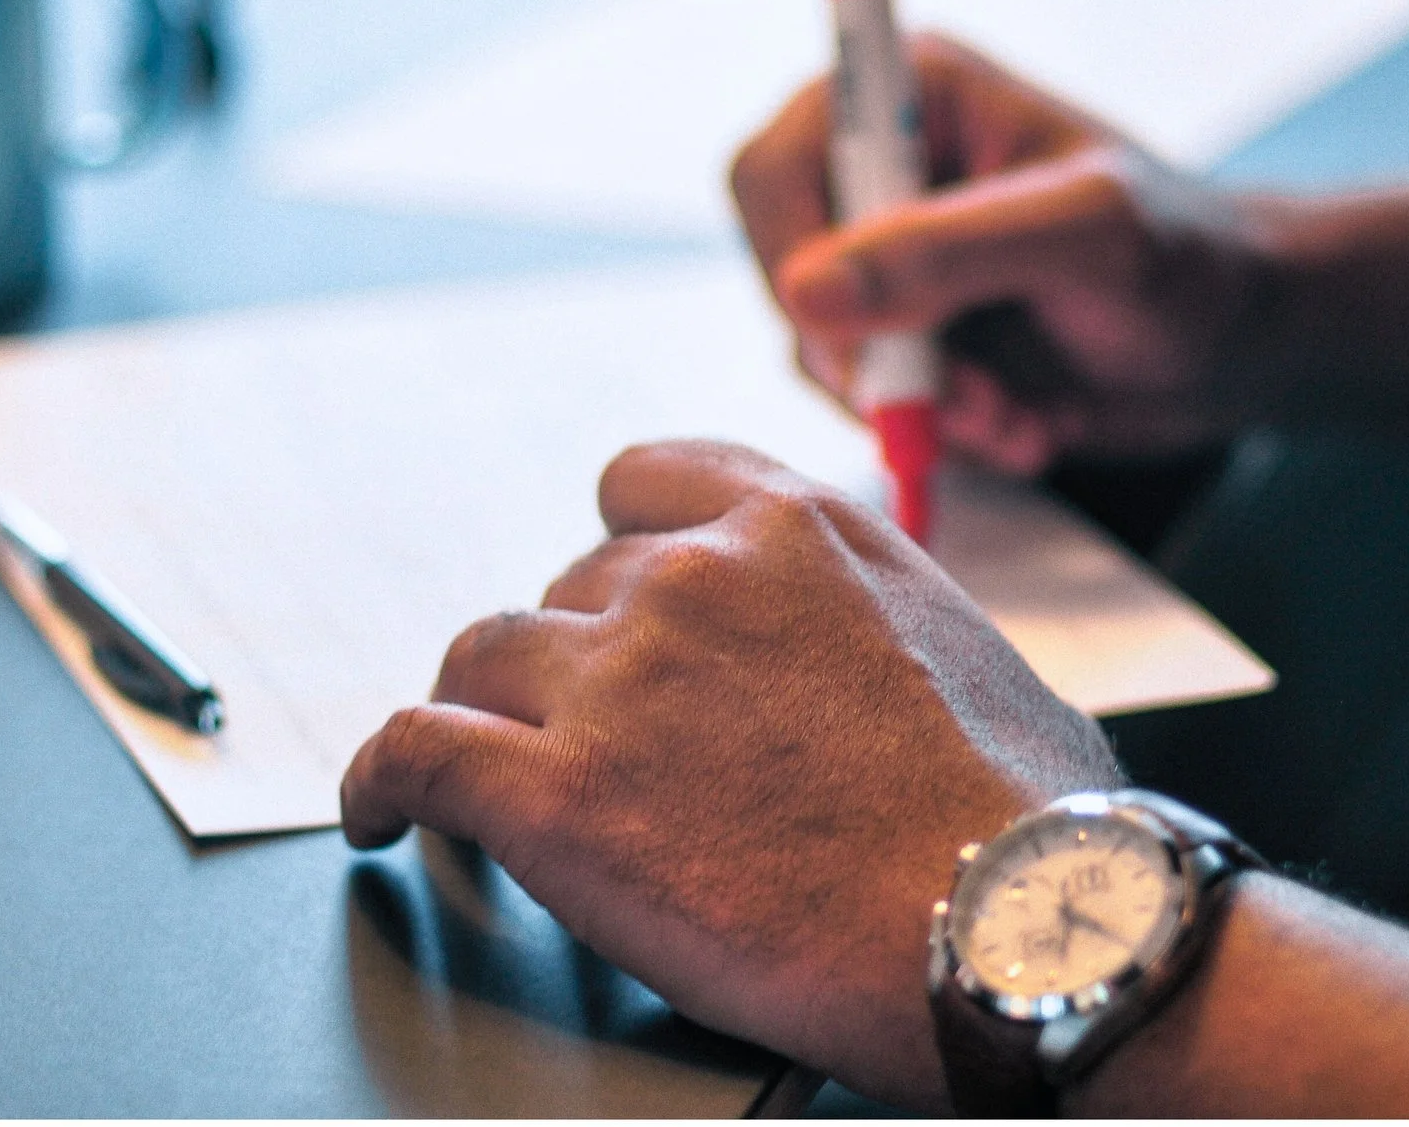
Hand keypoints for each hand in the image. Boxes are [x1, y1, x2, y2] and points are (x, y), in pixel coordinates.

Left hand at [338, 439, 1122, 1109]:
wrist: (1012, 929)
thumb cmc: (1028, 819)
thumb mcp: (970, 649)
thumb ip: (878, 616)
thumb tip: (871, 654)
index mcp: (799, 529)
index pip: (647, 480)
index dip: (618, 543)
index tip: (608, 590)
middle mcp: (694, 578)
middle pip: (567, 586)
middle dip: (575, 660)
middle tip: (594, 737)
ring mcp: (616, 681)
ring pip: (480, 660)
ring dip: (484, 715)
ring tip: (476, 770)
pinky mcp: (553, 798)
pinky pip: (411, 754)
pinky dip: (380, 780)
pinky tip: (381, 812)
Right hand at [730, 34, 1275, 474]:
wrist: (1249, 345)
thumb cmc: (1190, 259)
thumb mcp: (1085, 239)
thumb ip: (947, 253)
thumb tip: (804, 295)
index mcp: (912, 96)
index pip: (773, 171)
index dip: (793, 264)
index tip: (867, 344)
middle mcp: (886, 171)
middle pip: (786, 276)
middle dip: (875, 363)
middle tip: (977, 404)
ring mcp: (895, 261)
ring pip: (827, 357)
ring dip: (923, 412)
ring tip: (1024, 420)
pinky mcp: (915, 338)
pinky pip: (872, 405)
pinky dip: (946, 436)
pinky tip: (1030, 429)